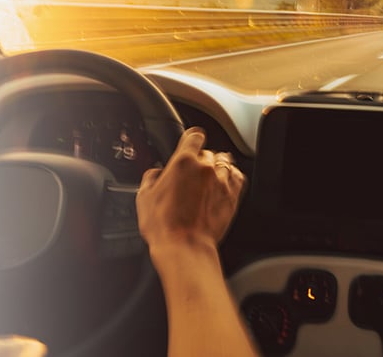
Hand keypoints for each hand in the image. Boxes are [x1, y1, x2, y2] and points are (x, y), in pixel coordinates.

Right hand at [136, 127, 244, 253]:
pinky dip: (232, 176)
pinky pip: (238, 176)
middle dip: (200, 160)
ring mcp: (222, 182)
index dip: (192, 139)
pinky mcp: (233, 197)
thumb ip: (151, 177)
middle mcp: (206, 168)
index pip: (195, 135)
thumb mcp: (144, 197)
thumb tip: (155, 174)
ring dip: (217, 167)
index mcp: (183, 161)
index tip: (190, 143)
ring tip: (208, 178)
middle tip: (190, 175)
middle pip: (208, 152)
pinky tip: (224, 182)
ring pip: (225, 162)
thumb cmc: (163, 225)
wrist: (184, 247)